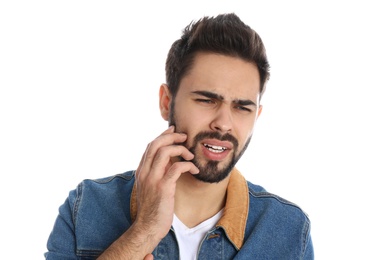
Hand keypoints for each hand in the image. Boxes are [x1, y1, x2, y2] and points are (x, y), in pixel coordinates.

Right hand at [134, 126, 198, 242]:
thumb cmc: (152, 208)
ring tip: (191, 155)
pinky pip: (176, 168)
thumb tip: (167, 161)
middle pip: (156, 144)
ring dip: (181, 149)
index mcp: (141, 170)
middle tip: (184, 137)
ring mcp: (153, 179)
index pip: (150, 146)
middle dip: (172, 136)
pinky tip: (194, 170)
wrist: (147, 227)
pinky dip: (188, 165)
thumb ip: (155, 173)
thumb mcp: (149, 187)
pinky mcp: (163, 187)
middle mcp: (144, 172)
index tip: (174, 131)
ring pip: (165, 151)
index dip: (163, 135)